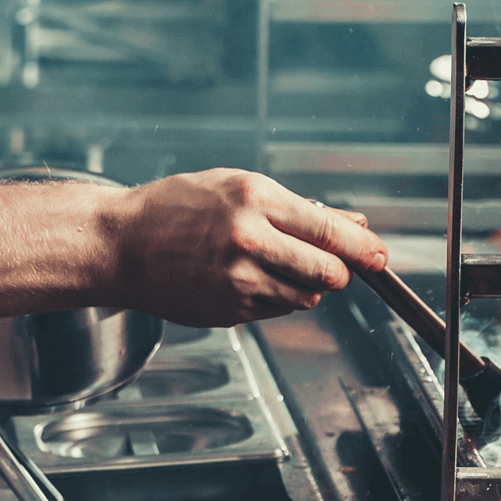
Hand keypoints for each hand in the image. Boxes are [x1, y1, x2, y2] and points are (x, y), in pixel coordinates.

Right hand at [114, 169, 387, 324]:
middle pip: (327, 273)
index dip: (362, 249)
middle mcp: (248, 242)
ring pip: (305, 297)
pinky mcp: (230, 312)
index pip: (328, 232)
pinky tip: (247, 278)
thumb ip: (299, 209)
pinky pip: (275, 310)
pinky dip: (275, 297)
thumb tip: (352, 224)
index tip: (379, 256)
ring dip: (304, 284)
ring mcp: (238, 282)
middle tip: (332, 264)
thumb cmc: (173, 209)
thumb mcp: (237, 188)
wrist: (121, 247)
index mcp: (253, 201)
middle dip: (337, 271)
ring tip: (274, 264)